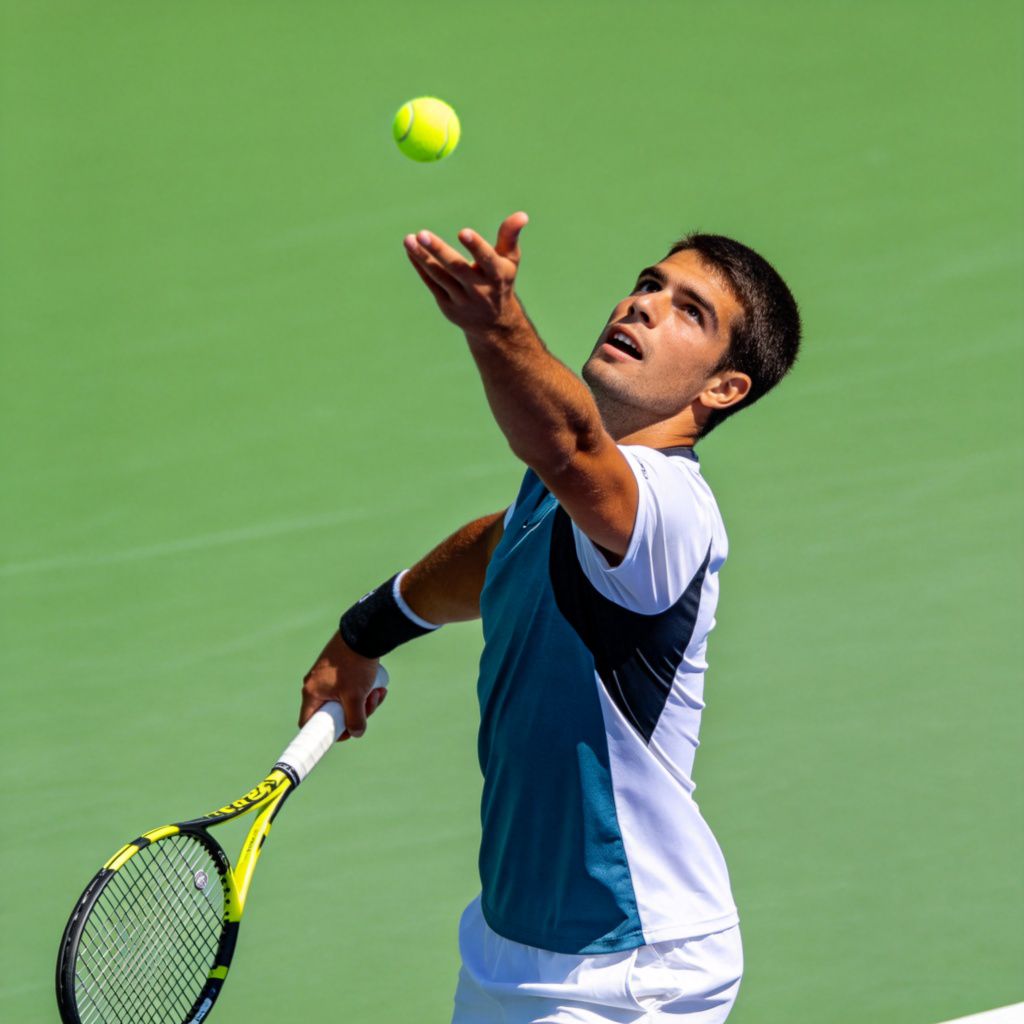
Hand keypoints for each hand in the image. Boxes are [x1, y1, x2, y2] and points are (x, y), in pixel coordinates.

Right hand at [300, 632, 386, 739]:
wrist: (364, 634)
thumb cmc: (355, 665)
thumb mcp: (356, 697)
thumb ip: (355, 719)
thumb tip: (356, 733)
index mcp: (311, 693)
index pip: (308, 723)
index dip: (326, 733)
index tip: (346, 732)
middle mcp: (315, 685)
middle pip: (333, 712)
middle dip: (356, 713)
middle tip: (370, 706)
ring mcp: (326, 676)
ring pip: (344, 701)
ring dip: (364, 702)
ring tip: (378, 692)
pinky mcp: (338, 669)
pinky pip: (349, 688)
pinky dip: (363, 691)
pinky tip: (378, 687)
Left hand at [403, 212, 528, 335]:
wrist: (494, 324)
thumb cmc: (501, 282)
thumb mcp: (510, 260)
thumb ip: (511, 236)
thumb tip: (522, 214)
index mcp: (496, 275)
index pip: (486, 259)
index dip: (476, 246)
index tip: (464, 232)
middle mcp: (479, 288)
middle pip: (457, 268)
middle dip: (439, 251)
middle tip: (422, 234)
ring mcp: (461, 299)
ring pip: (439, 276)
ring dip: (422, 257)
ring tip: (409, 239)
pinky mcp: (447, 305)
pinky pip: (431, 283)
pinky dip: (420, 266)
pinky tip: (410, 249)